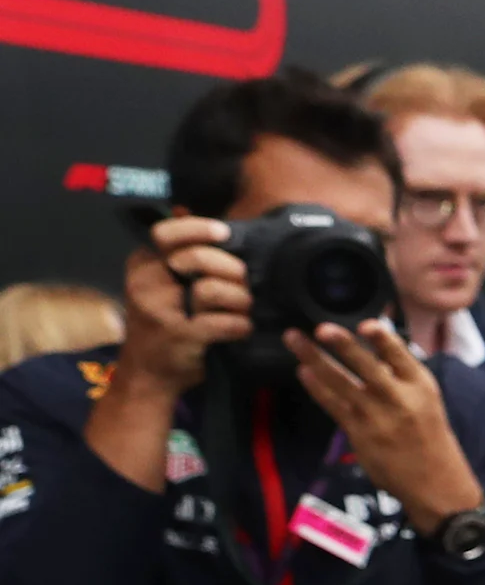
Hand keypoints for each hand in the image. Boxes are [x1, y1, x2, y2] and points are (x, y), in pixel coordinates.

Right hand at [121, 218, 260, 390]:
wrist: (148, 375)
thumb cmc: (164, 325)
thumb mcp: (160, 285)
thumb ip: (177, 255)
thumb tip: (187, 209)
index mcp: (143, 265)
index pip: (166, 233)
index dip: (199, 229)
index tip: (224, 234)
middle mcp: (147, 284)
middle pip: (199, 259)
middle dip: (233, 270)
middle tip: (242, 283)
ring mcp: (162, 311)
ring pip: (215, 290)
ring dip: (241, 300)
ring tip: (242, 309)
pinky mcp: (181, 337)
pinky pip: (226, 323)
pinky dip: (241, 326)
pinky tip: (241, 329)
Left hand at [284, 321, 484, 533]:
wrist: (436, 482)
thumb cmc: (429, 436)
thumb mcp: (425, 400)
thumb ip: (400, 375)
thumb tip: (366, 349)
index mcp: (421, 385)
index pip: (401, 356)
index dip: (383, 339)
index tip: (366, 324)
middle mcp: (399, 398)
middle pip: (367, 367)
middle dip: (344, 346)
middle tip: (322, 328)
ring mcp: (377, 417)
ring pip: (341, 382)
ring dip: (314, 359)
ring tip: (294, 339)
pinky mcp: (360, 433)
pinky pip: (333, 405)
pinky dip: (317, 387)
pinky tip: (303, 372)